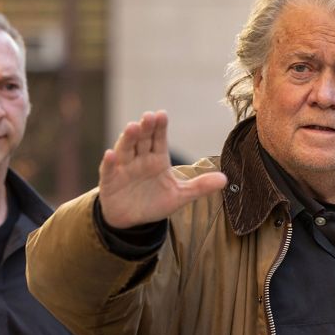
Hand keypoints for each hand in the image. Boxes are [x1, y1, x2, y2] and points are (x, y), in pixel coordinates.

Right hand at [97, 110, 227, 228]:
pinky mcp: (110, 181)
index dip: (160, 127)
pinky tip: (110, 154)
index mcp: (157, 159)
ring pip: (125, 150)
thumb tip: (225, 179)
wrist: (132, 220)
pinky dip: (108, 162)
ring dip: (128, 138)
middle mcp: (140, 159)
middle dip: (145, 128)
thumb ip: (200, 186)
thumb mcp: (180, 196)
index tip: (162, 115)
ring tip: (132, 127)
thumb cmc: (154, 202)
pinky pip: (108, 170)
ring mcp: (123, 168)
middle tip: (149, 116)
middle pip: (142, 139)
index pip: (159, 139)